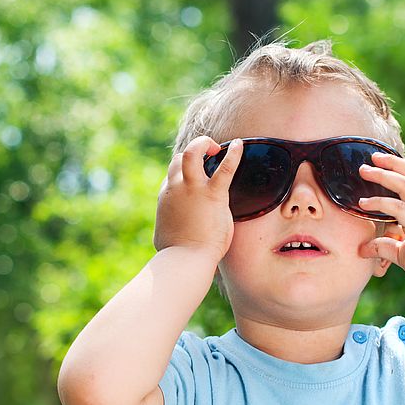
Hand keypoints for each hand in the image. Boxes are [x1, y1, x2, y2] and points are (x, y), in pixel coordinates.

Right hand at [153, 136, 242, 261]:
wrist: (185, 259)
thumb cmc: (176, 253)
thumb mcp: (164, 234)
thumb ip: (168, 224)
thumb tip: (169, 230)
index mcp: (166, 196)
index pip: (173, 175)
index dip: (184, 174)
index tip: (197, 180)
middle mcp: (175, 187)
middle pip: (179, 158)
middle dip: (193, 153)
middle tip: (209, 156)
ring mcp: (192, 188)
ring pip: (192, 152)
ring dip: (203, 144)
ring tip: (216, 148)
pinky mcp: (213, 195)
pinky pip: (225, 168)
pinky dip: (233, 154)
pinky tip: (240, 144)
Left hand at [356, 151, 404, 304]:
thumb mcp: (403, 254)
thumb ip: (385, 246)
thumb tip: (362, 248)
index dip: (402, 169)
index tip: (382, 162)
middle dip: (393, 164)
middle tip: (372, 157)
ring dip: (385, 176)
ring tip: (364, 171)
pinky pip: (401, 209)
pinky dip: (381, 203)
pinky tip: (364, 203)